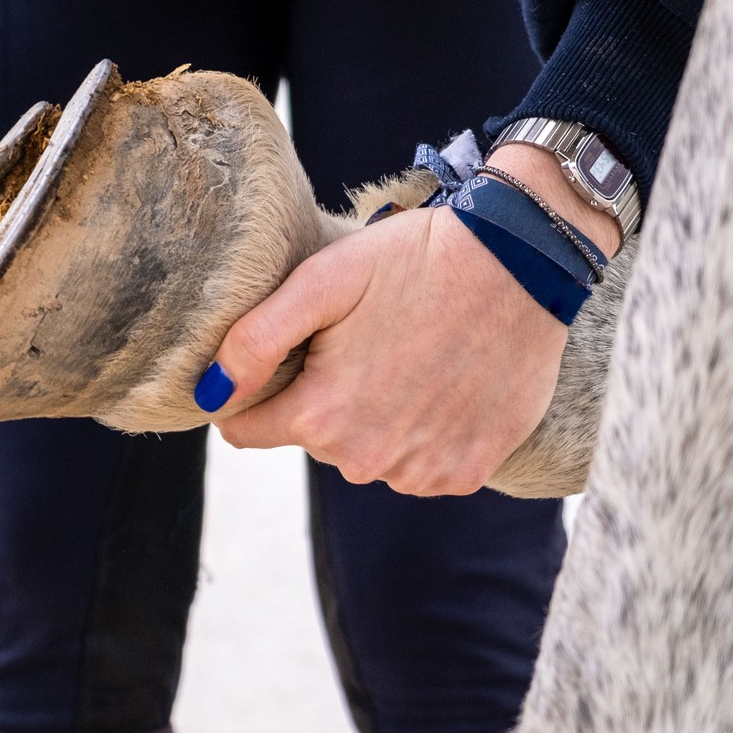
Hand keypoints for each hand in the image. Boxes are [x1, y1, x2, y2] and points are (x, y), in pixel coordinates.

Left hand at [206, 145, 618, 496]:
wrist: (523, 262)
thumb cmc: (416, 261)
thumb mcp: (322, 281)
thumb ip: (254, 341)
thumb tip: (209, 394)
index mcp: (322, 416)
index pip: (247, 429)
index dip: (258, 390)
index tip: (290, 356)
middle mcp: (367, 458)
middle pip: (312, 439)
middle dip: (325, 397)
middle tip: (365, 341)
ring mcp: (421, 472)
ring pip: (367, 453)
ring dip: (377, 417)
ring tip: (409, 357)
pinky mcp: (467, 472)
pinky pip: (419, 465)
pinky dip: (424, 434)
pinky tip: (443, 384)